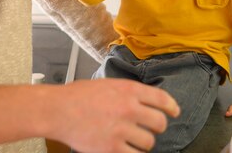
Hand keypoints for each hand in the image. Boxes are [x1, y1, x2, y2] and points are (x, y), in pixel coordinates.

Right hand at [52, 79, 179, 152]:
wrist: (57, 110)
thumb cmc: (77, 96)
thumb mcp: (107, 85)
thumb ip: (127, 93)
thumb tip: (145, 103)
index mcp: (128, 90)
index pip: (161, 98)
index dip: (172, 107)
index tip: (174, 112)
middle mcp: (128, 108)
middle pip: (159, 123)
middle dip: (157, 128)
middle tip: (150, 129)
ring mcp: (121, 129)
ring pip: (149, 142)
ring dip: (144, 143)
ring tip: (133, 141)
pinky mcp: (112, 148)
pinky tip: (126, 150)